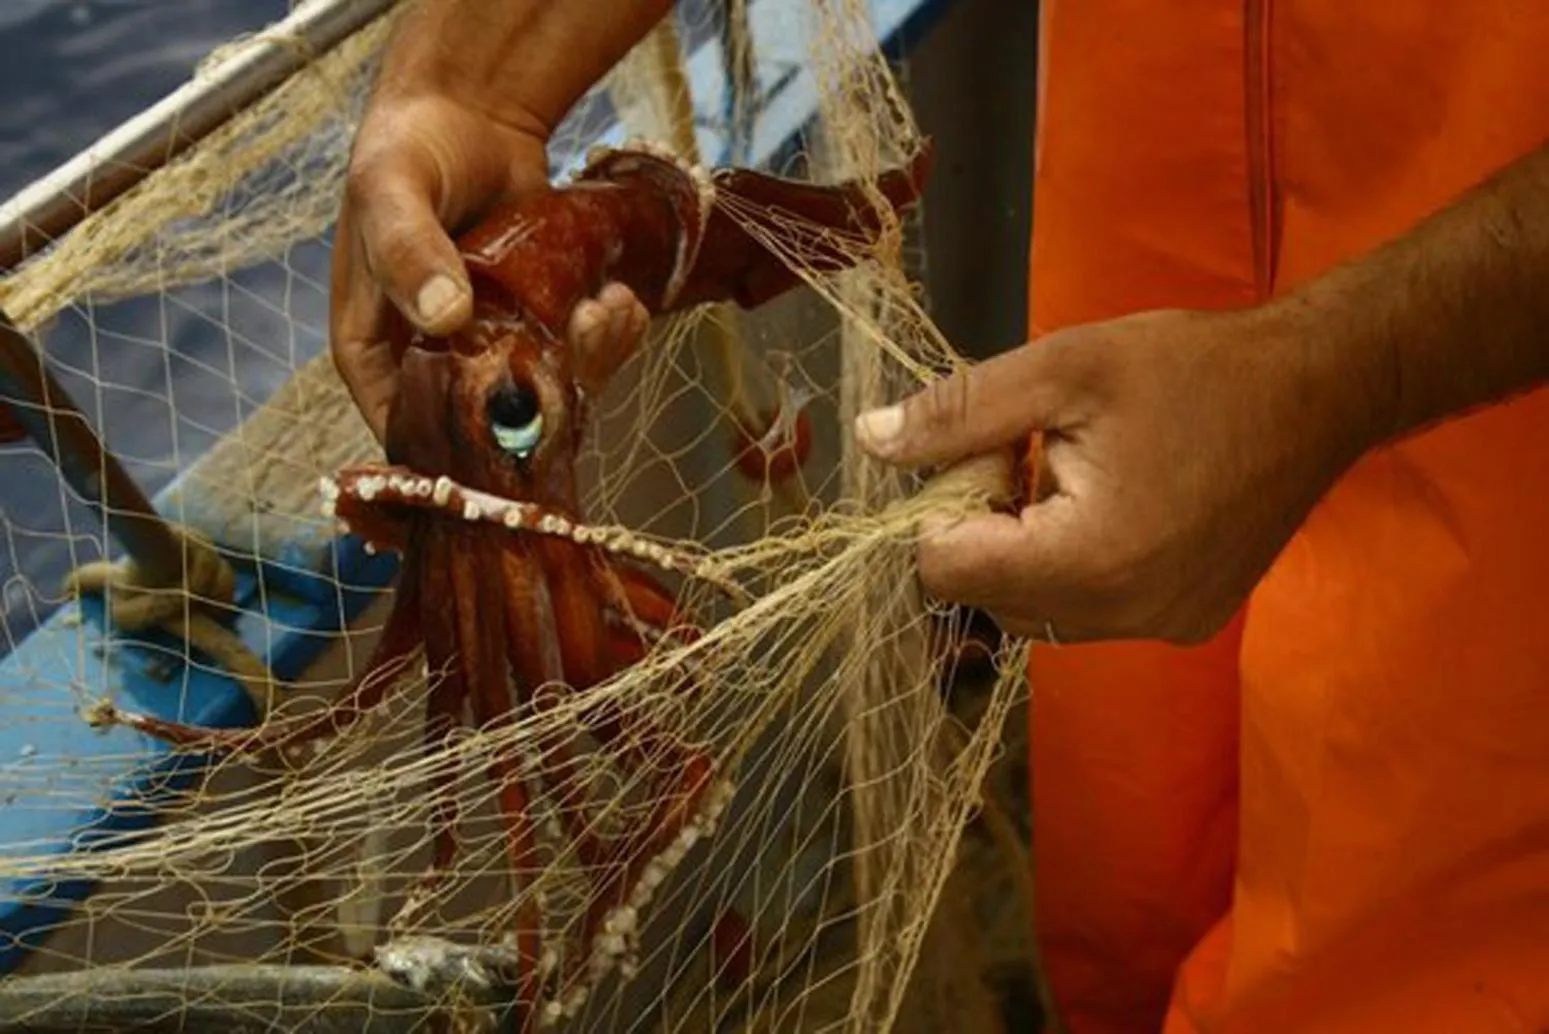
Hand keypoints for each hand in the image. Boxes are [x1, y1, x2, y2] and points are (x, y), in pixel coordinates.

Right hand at [330, 91, 647, 442]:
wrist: (468, 110)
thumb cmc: (409, 149)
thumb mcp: (391, 191)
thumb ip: (407, 251)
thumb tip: (444, 317)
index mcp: (375, 346)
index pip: (404, 425)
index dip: (452, 445)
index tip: (507, 431)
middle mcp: (432, 357)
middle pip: (485, 420)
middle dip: (544, 398)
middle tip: (580, 339)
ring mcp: (490, 345)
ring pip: (543, 392)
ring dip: (589, 363)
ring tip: (606, 308)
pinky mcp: (538, 323)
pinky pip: (575, 355)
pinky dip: (606, 337)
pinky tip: (620, 299)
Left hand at [852, 306, 1375, 644]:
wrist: (1321, 389)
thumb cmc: (1192, 367)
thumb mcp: (1062, 368)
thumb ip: (958, 413)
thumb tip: (870, 441)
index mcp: (1087, 559)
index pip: (945, 573)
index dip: (940, 509)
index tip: (986, 452)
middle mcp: (1123, 614)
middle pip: (986, 597)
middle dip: (986, 527)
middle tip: (1035, 453)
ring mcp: (1160, 627)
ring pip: (1035, 609)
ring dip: (1028, 549)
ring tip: (1078, 473)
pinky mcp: (1186, 622)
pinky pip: (1089, 610)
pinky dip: (1076, 565)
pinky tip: (1116, 502)